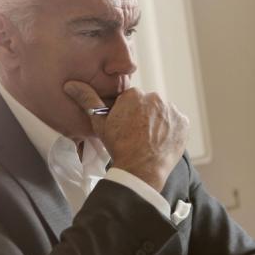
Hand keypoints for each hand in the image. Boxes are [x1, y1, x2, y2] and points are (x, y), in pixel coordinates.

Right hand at [63, 81, 188, 190]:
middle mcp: (156, 98)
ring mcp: (172, 110)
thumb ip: (87, 100)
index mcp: (135, 94)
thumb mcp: (100, 123)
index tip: (126, 127)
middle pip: (149, 105)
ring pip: (163, 113)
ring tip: (149, 140)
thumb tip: (71, 84)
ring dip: (158, 122)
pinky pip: (177, 123)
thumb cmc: (118, 146)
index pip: (132, 100)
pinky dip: (171, 130)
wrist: (140, 169)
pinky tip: (161, 141)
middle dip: (144, 116)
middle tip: (137, 135)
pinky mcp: (184, 123)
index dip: (128, 114)